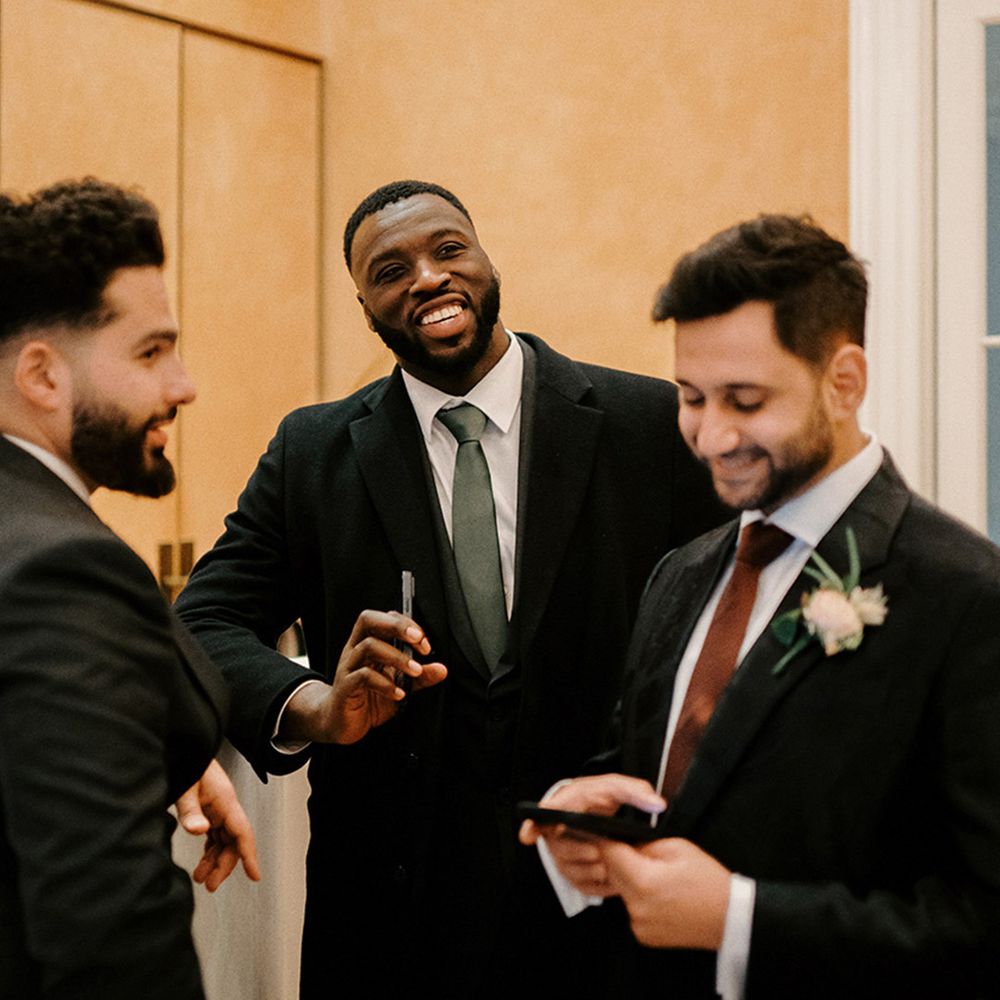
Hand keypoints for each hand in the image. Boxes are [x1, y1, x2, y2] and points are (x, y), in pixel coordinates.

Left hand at [175, 759, 260, 891]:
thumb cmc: (189, 763)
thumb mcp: (186, 788)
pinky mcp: (209, 807)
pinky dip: (210, 848)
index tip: (255, 875)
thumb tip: (198, 831)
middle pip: (233, 841)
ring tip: (200, 877)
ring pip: (224, 839)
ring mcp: (217, 807)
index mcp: (226, 801)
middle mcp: (225, 806)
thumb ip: (190, 811)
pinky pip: (215, 833)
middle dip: (224, 865)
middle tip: (210, 884)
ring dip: (214, 859)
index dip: (249, 855)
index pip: (242, 832)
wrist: (185, 747)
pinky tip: (203, 858)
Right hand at [281, 610, 446, 744]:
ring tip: (415, 671)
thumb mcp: (399, 685)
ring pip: (368, 646)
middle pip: (369, 620)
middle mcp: (355, 650)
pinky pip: (363, 676)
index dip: (405, 623)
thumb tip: (441, 669)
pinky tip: (399, 693)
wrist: (341, 724)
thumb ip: (420, 677)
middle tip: (420, 641)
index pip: (383, 618)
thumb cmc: (368, 699)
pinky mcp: (345, 687)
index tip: (424, 641)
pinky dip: (385, 683)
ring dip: (397, 657)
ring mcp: (348, 667)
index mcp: (368, 643)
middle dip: (397, 626)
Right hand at [518, 774, 664, 896]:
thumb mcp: (619, 787)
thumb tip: (656, 804)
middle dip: (579, 851)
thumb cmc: (603, 796)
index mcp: (565, 805)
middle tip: (596, 850)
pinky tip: (613, 878)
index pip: (542, 815)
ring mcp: (564, 853)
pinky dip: (599, 884)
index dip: (533, 826)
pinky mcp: (574, 871)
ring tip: (608, 863)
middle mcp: (558, 830)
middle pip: (559, 848)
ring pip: (569, 869)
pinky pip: (582, 884)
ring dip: (591, 869)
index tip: (528, 835)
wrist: (602, 810)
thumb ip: (636, 792)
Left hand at [601, 837, 729, 949]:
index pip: (609, 854)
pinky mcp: (644, 936)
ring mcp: (639, 924)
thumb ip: (644, 844)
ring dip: (631, 881)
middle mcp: (637, 906)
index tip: (614, 836)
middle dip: (621, 861)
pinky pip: (633, 909)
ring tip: (658, 878)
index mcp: (643, 880)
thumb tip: (625, 845)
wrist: (729, 917)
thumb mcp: (676, 847)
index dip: (610, 841)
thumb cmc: (708, 880)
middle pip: (611, 873)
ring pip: (621, 891)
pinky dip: (640, 900)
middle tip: (643, 856)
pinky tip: (661, 897)